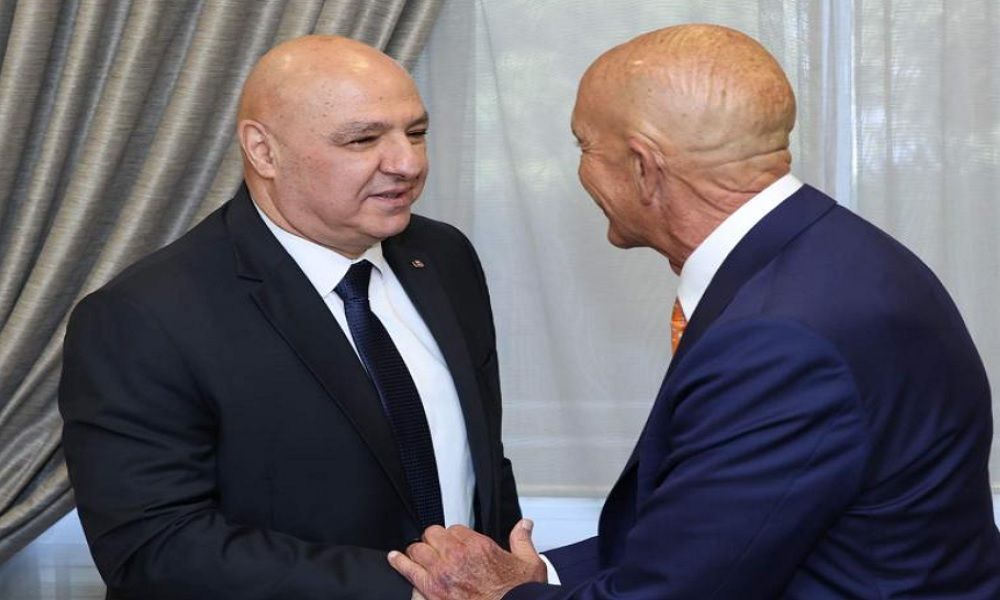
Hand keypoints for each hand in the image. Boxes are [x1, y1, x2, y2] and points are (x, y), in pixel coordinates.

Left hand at [388, 519, 546, 599]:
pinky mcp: (431, 592)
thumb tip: (524, 525)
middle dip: (433, 541)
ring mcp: (441, 574)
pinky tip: (395, 559)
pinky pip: (408, 572)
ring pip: (418, 550)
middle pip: (432, 535)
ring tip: (412, 552)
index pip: (454, 529)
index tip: (454, 542)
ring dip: (417, 551)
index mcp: (478, 546)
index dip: (453, 536)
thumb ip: (522, 540)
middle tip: (434, 547)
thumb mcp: (528, 563)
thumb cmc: (518, 593)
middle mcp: (457, 556)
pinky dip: (400, 564)